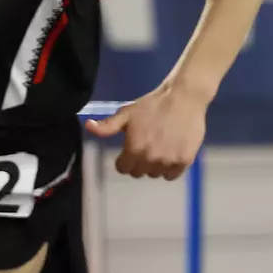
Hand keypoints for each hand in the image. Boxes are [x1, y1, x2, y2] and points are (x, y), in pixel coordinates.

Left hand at [84, 85, 206, 179]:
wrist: (183, 97)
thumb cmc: (153, 104)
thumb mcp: (127, 113)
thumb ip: (107, 126)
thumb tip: (88, 127)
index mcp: (133, 149)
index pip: (123, 169)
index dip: (125, 159)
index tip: (131, 149)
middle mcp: (150, 159)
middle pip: (139, 173)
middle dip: (140, 163)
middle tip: (147, 147)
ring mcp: (168, 161)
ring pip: (156, 174)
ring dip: (155, 166)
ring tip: (161, 149)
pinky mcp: (184, 161)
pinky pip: (172, 175)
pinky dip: (171, 168)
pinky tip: (172, 153)